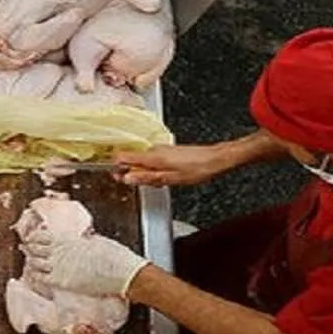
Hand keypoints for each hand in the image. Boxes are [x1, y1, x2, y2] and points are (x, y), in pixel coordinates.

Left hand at [26, 233, 148, 296]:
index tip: (32, 238)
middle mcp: (59, 252)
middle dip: (29, 248)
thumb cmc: (113, 255)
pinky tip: (35, 275)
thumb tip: (77, 240)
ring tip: (30, 260)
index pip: (41, 235)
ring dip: (31, 261)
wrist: (121, 272)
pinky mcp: (62, 282)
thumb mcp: (94, 240)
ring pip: (34, 263)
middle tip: (26, 248)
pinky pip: (41, 278)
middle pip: (34, 248)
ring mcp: (59, 267)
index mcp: (67, 239)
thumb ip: (79, 240)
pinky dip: (36, 275)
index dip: (34, 237)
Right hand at [114, 144, 237, 186]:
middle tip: (145, 184)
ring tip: (160, 182)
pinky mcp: (168, 151)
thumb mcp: (170, 179)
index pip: (122, 156)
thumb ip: (147, 178)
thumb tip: (128, 179)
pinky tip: (166, 177)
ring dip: (145, 173)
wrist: (216, 159)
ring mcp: (161, 149)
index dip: (116, 167)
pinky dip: (154, 170)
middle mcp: (155, 150)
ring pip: (143, 161)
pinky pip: (153, 160)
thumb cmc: (197, 168)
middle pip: (131, 159)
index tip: (118, 177)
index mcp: (152, 156)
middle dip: (132, 173)